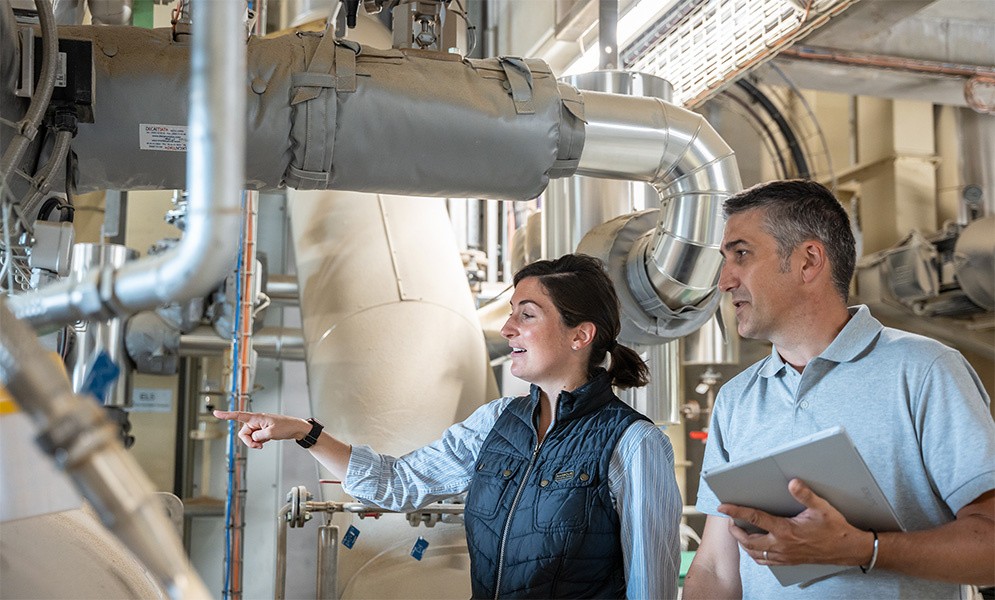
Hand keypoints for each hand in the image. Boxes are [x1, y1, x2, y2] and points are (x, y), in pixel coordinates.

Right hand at [213, 410, 308, 449]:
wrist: (296, 428)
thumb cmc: (286, 427)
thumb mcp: (271, 433)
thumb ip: (259, 436)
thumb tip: (252, 438)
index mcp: (257, 418)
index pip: (238, 415)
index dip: (226, 415)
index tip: (215, 413)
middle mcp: (256, 421)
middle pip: (243, 433)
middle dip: (248, 441)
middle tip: (259, 445)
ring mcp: (259, 426)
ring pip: (249, 437)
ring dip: (254, 443)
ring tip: (264, 442)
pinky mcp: (262, 431)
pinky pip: (255, 438)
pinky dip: (258, 442)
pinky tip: (266, 441)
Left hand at [718, 478, 872, 567]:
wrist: (848, 549)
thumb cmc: (835, 529)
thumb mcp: (821, 508)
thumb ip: (805, 494)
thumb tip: (792, 482)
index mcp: (786, 530)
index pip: (755, 518)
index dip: (737, 512)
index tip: (723, 507)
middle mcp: (782, 545)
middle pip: (748, 541)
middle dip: (736, 531)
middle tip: (730, 521)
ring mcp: (785, 556)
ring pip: (755, 553)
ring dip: (744, 544)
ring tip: (739, 533)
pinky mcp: (789, 562)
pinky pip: (766, 562)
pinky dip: (756, 555)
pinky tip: (755, 548)